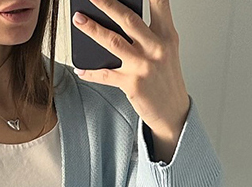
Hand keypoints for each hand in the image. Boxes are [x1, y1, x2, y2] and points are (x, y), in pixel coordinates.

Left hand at [72, 0, 190, 144]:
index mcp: (166, 35)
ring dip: (92, 29)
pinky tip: (80, 68)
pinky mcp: (132, 84)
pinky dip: (90, 72)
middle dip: (107, 4)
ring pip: (113, 42)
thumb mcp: (166, 50)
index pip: (159, 3)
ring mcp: (143, 66)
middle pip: (128, 19)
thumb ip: (149, 32)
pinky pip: (105, 75)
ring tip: (79, 20)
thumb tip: (119, 19)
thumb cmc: (166, 78)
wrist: (172, 111)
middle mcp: (156, 48)